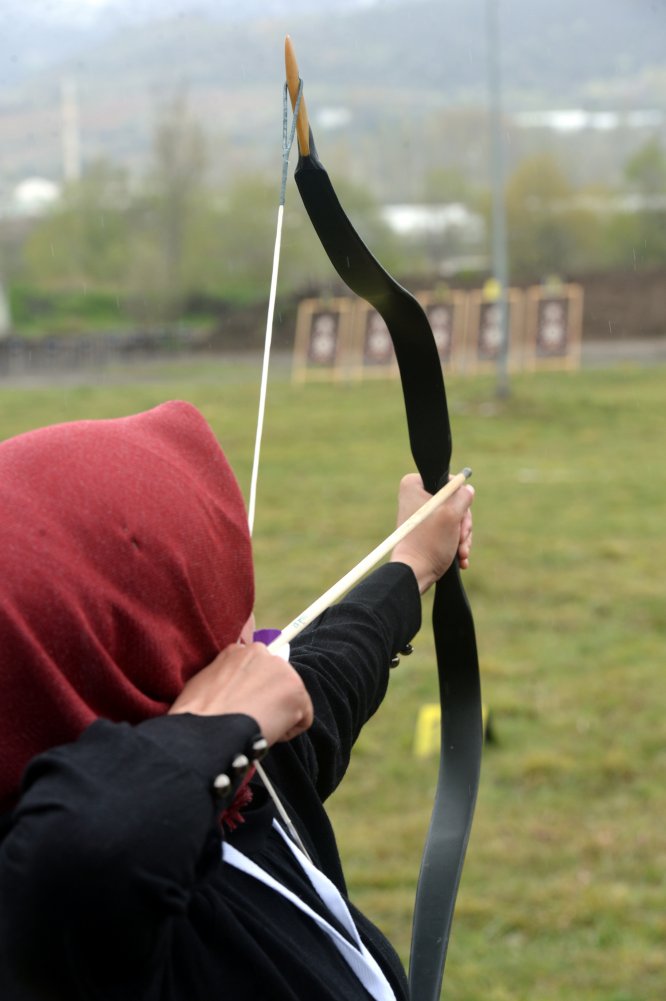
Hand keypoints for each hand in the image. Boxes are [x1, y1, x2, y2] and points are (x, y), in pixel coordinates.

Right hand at [169, 643, 313, 745]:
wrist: (205, 733)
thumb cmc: (196, 717)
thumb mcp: (203, 684)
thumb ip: (223, 679)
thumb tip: (230, 692)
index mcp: (236, 651)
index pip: (258, 668)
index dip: (254, 690)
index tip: (249, 705)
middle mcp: (260, 652)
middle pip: (276, 681)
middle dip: (268, 701)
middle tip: (251, 720)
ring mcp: (281, 670)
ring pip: (290, 699)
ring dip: (278, 716)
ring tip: (255, 727)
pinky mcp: (296, 691)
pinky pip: (302, 718)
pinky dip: (288, 731)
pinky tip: (267, 733)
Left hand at [390, 473, 474, 592]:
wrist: (415, 572)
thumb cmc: (429, 543)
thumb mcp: (452, 514)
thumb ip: (463, 496)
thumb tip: (467, 488)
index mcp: (414, 485)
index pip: (449, 482)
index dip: (459, 501)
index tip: (459, 518)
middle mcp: (415, 497)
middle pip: (454, 502)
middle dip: (462, 524)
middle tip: (461, 538)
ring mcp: (421, 515)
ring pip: (454, 518)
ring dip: (462, 536)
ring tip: (461, 552)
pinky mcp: (425, 530)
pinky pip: (448, 530)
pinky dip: (456, 543)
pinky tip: (460, 557)